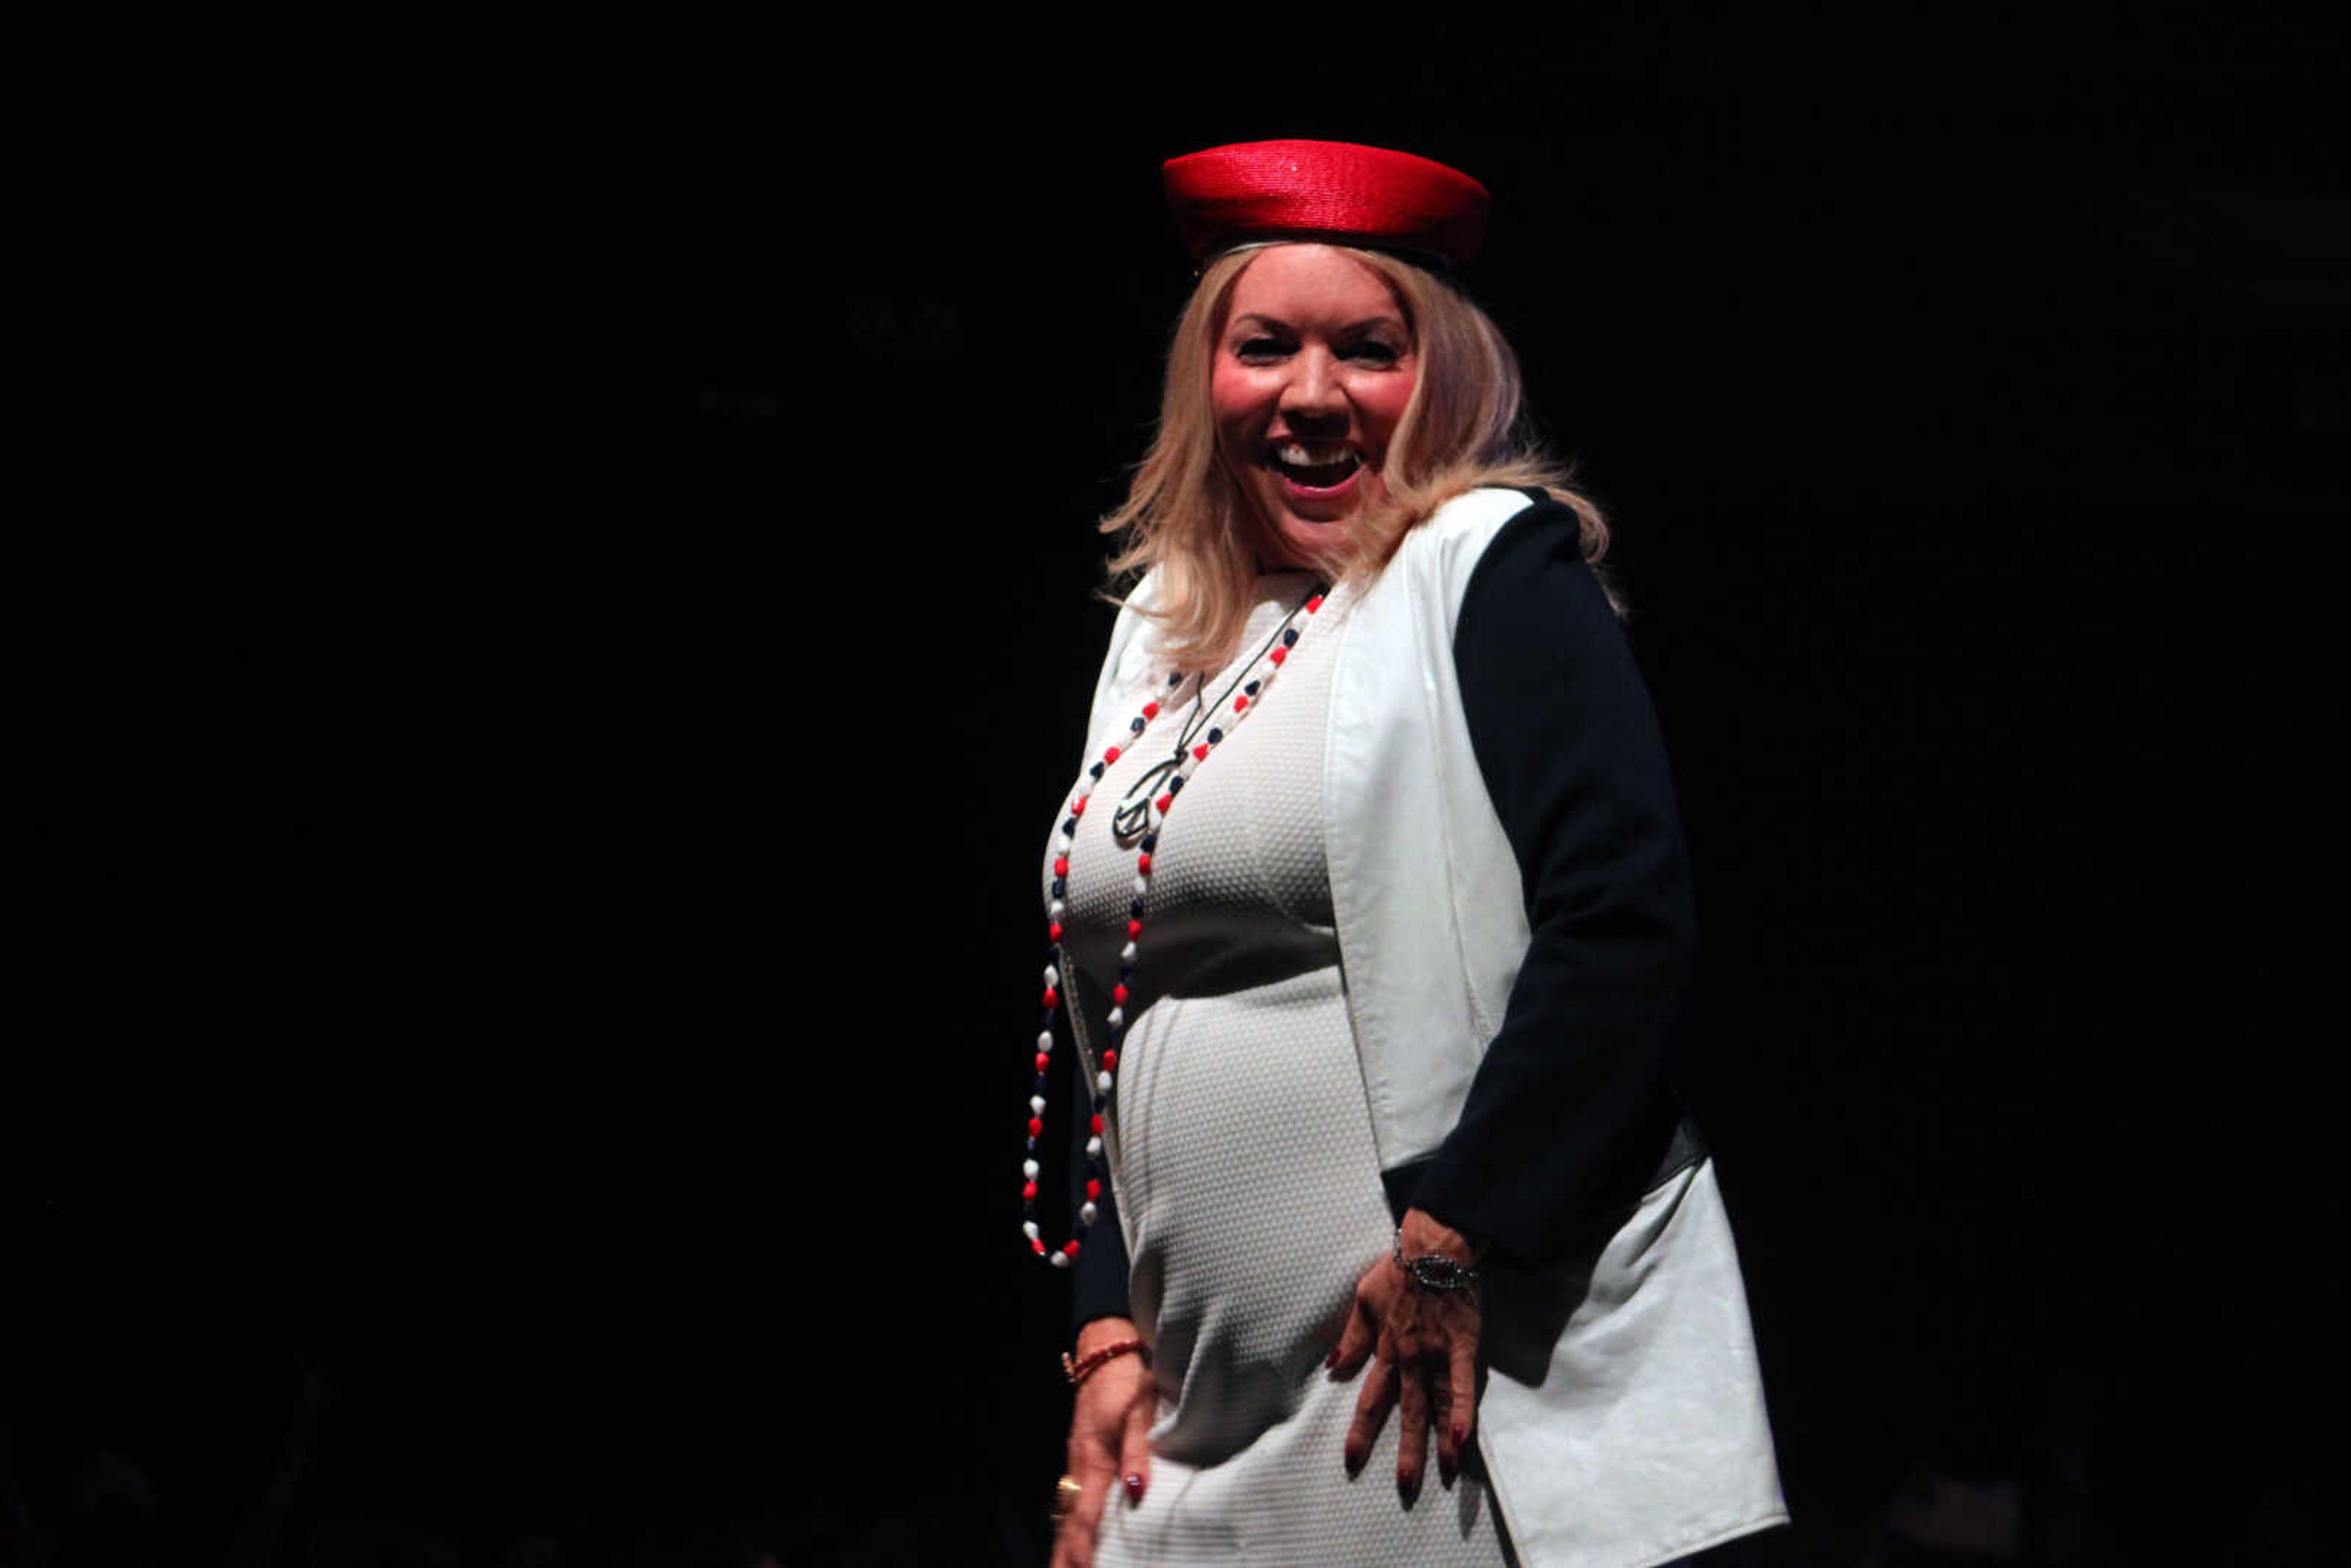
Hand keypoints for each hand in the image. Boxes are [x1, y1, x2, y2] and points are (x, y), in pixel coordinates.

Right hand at [1051, 1319, 1154, 1567]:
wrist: (1108, 1351)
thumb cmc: (1130, 1380)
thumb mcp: (1140, 1410)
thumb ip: (1137, 1450)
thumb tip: (1135, 1490)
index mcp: (1095, 1460)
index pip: (1087, 1516)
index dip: (1085, 1548)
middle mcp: (1081, 1467)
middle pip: (1069, 1523)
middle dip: (1065, 1557)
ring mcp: (1078, 1463)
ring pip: (1067, 1515)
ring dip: (1064, 1547)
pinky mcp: (1081, 1458)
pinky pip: (1071, 1502)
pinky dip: (1069, 1529)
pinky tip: (1071, 1543)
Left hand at [1328, 1208, 1482, 1505]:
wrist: (1432, 1247)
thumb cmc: (1397, 1270)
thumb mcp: (1362, 1300)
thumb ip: (1351, 1337)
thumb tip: (1331, 1367)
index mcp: (1384, 1350)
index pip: (1370, 1400)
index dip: (1361, 1432)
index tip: (1352, 1461)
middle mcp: (1408, 1360)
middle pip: (1406, 1412)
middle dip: (1406, 1451)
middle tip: (1405, 1488)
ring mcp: (1436, 1355)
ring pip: (1436, 1406)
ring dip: (1439, 1442)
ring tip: (1445, 1474)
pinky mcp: (1461, 1348)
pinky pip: (1462, 1385)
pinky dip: (1463, 1412)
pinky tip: (1463, 1438)